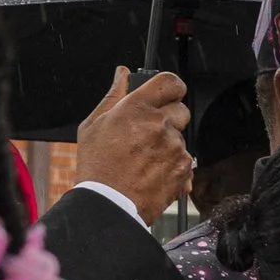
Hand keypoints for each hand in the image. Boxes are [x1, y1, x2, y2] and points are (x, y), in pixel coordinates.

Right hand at [74, 67, 191, 224]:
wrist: (108, 205)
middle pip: (181, 110)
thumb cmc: (97, 167)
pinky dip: (173, 166)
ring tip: (145, 160)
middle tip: (147, 135)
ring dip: (168, 145)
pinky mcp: (183, 168)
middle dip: (168, 119)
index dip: (171, 88)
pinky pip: (185, 160)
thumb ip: (113, 95)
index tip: (167, 95)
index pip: (170, 82)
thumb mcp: (93, 125)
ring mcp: (173, 147)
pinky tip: (153, 172)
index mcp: (136, 108)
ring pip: (181, 137)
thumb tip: (123, 74)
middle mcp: (158, 124)